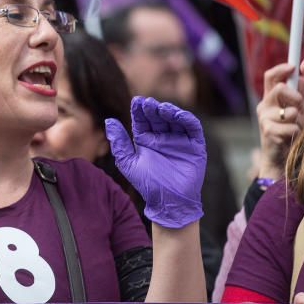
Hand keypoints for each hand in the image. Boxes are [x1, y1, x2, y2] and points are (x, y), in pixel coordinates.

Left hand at [105, 97, 204, 228]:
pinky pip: (192, 128)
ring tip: (161, 107)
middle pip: (157, 117)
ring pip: (175, 119)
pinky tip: (177, 114)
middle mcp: (163, 137)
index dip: (139, 110)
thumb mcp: (128, 163)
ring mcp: (179, 140)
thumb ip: (119, 143)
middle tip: (147, 103)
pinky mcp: (194, 145)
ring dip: (169, 111)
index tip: (136, 101)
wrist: (168, 201)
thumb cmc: (147, 184)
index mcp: (146, 140)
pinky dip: (186, 119)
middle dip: (152, 109)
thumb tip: (109, 121)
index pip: (142, 120)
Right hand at [257, 63, 303, 177]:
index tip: (292, 67)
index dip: (280, 69)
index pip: (271, 77)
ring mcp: (264, 119)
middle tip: (300, 105)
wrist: (281, 160)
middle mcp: (264, 107)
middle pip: (278, 88)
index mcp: (271, 99)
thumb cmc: (292, 135)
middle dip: (295, 96)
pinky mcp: (268, 132)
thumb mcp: (302, 112)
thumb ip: (303, 96)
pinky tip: (291, 138)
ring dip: (298, 119)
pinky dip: (297, 133)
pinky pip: (291, 127)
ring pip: (288, 110)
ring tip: (296, 128)